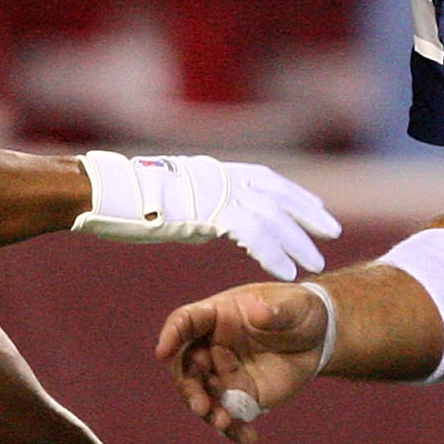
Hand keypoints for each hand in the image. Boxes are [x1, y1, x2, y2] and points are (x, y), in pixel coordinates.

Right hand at [75, 152, 339, 279]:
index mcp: (220, 172)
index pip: (268, 180)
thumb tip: (224, 223)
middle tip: (332, 232)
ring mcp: (220, 192)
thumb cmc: (135, 201)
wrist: (110, 195)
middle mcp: (225, 177)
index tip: (317, 207)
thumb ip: (210, 209)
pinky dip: (273, 253)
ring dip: (297, 241)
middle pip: (279, 195)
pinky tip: (287, 271)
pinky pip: (253, 234)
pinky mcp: (212, 211)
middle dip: (307, 214)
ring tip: (316, 262)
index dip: (294, 195)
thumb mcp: (183, 200)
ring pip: (272, 217)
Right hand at [156, 281, 330, 441]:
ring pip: (203, 395)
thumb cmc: (299, 311)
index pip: (185, 321)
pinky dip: (234, 429)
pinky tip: (247, 436)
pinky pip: (228, 415)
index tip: (162, 353)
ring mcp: (223, 373)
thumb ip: (277, 311)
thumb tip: (258, 314)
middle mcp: (212, 346)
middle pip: (186, 366)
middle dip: (189, 388)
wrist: (318, 338)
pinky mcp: (240, 396)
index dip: (171, 335)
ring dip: (208, 411)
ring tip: (224, 422)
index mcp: (217, 315)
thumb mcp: (295, 305)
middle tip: (201, 405)